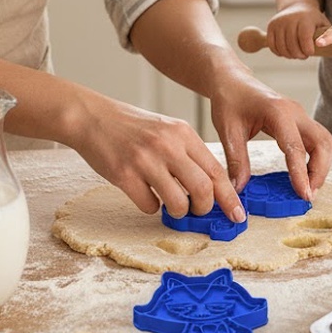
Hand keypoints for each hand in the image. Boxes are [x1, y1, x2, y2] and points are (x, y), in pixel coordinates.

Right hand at [71, 99, 245, 222]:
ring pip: (177, 202)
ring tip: (171, 206)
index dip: (229, 197)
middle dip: (205, 208)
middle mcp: (167, 145)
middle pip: (203, 189)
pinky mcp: (124, 174)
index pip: (216, 170)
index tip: (237, 215)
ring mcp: (145, 160)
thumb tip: (211, 189)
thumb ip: (188, 154)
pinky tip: (144, 194)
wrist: (94, 117)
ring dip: (178, 212)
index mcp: (183, 133)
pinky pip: (149, 205)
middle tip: (198, 212)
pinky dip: (151, 207)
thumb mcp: (168, 130)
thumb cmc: (133, 127)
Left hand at [209, 71, 331, 200]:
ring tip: (308, 188)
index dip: (302, 173)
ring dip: (322, 165)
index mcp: (278, 112)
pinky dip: (317, 158)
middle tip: (308, 195)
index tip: (304, 194)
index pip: (296, 147)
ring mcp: (300, 115)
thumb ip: (236, 161)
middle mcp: (295, 112)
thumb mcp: (228, 131)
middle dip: (320, 171)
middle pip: (323, 143)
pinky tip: (304, 174)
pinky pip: (318, 141)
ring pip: (325, 142)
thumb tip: (239, 189)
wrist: (232, 81)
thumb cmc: (229, 100)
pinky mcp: (300, 120)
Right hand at [266, 3, 329, 58]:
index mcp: (305, 19)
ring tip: (296, 54)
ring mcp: (278, 22)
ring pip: (281, 47)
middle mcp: (290, 19)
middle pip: (292, 45)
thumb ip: (329, 35)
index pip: (304, 39)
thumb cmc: (313, 19)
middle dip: (299, 54)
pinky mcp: (271, 26)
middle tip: (304, 55)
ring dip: (289, 55)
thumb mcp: (323, 24)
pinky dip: (279, 52)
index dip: (307, 50)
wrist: (297, 6)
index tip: (310, 52)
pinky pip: (272, 45)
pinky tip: (286, 51)